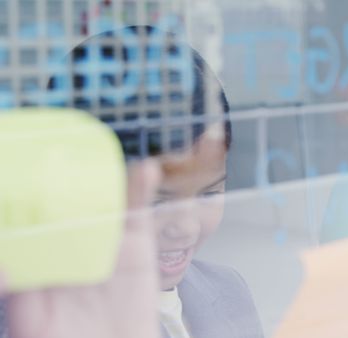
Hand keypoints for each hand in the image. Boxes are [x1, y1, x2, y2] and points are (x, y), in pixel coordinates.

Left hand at [4, 160, 160, 337]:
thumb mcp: (31, 317)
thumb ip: (15, 285)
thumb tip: (5, 265)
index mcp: (39, 257)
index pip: (32, 214)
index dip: (29, 188)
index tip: (24, 159)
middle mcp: (71, 244)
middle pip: (69, 199)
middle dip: (66, 173)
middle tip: (63, 144)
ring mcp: (105, 244)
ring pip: (104, 200)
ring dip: (107, 173)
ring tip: (102, 146)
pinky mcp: (137, 249)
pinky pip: (138, 215)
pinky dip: (142, 190)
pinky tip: (144, 171)